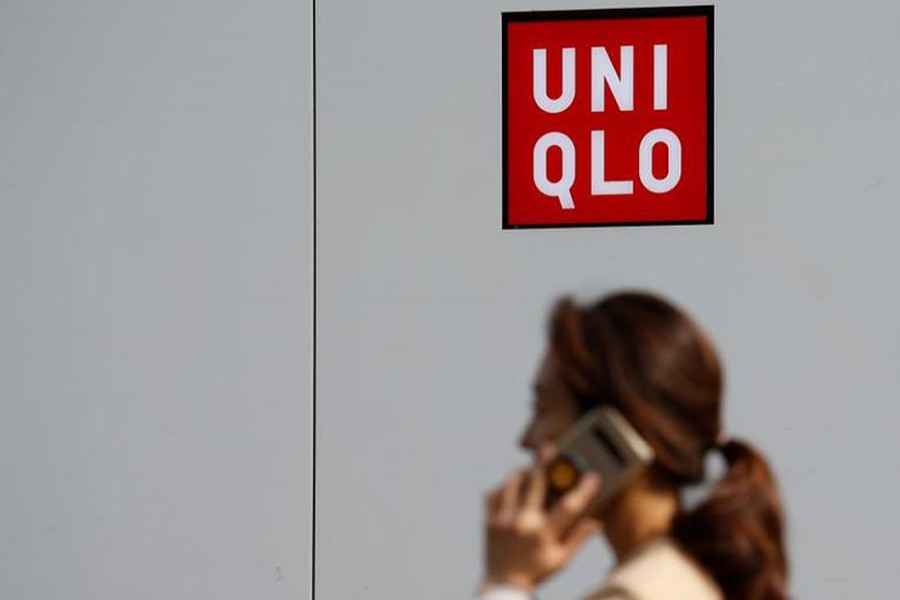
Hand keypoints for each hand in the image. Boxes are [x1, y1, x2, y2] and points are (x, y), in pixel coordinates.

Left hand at [479, 445, 601, 593]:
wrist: (503, 584)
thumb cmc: (536, 572)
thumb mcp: (561, 559)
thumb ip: (578, 539)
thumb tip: (596, 522)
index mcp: (544, 534)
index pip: (568, 507)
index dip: (583, 491)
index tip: (593, 477)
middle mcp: (523, 524)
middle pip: (535, 484)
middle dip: (544, 463)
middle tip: (549, 447)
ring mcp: (503, 520)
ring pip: (511, 484)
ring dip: (521, 474)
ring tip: (529, 470)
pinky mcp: (489, 521)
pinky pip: (493, 494)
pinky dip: (502, 487)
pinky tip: (510, 487)